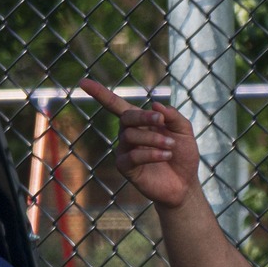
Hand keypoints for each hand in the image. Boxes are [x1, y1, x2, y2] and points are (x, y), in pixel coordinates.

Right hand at [84, 78, 201, 210]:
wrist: (185, 184)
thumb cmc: (183, 155)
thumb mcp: (184, 132)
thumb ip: (173, 116)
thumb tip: (155, 104)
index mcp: (140, 122)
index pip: (116, 105)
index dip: (100, 93)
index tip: (83, 82)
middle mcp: (129, 134)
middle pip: (126, 117)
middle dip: (143, 117)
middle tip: (161, 121)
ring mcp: (125, 151)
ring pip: (130, 136)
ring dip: (153, 139)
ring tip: (171, 146)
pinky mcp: (126, 168)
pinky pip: (132, 156)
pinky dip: (150, 153)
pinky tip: (165, 155)